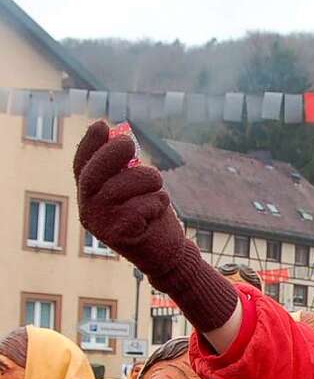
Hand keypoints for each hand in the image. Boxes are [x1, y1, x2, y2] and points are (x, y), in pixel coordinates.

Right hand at [74, 121, 239, 331]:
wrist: (167, 254)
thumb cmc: (151, 216)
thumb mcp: (136, 188)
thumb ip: (125, 168)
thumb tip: (121, 136)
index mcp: (89, 196)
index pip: (81, 166)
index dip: (89, 144)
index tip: (101, 125)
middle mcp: (88, 209)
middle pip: (93, 174)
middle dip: (112, 152)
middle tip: (131, 144)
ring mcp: (101, 223)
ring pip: (122, 186)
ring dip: (148, 180)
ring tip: (157, 190)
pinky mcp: (118, 235)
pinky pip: (140, 206)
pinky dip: (156, 203)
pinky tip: (157, 212)